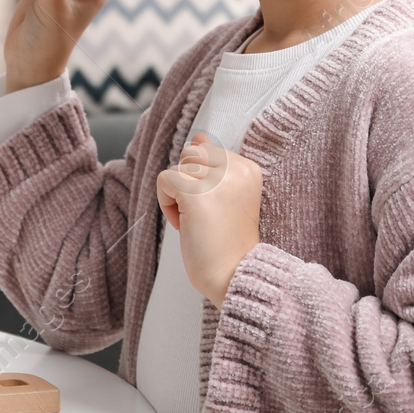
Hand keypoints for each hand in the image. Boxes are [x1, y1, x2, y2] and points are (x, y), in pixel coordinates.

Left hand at [155, 134, 264, 306]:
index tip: (217, 208)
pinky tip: (185, 225)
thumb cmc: (229, 244)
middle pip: (192, 155)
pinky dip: (167, 204)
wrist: (234, 275)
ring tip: (198, 222)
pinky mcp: (195, 191)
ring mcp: (216, 178)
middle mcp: (236, 168)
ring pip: (178, 168)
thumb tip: (198, 137)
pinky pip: (164, 180)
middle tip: (206, 216)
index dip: (204, 181)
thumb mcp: (226, 197)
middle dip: (190, 184)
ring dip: (178, 197)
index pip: (209, 151)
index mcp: (249, 169)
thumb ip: (214, 165)